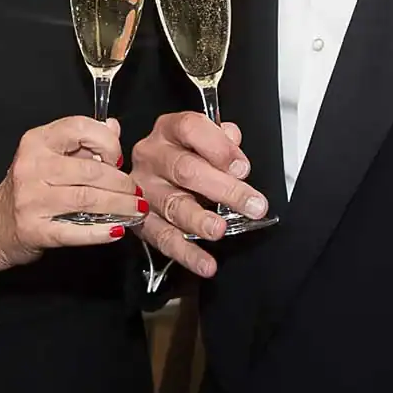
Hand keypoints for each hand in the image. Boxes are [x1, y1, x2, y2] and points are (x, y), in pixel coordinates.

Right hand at [0, 116, 144, 268]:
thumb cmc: (31, 186)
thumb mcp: (51, 154)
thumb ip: (84, 140)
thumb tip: (113, 126)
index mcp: (37, 140)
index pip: (80, 128)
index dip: (108, 143)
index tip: (119, 159)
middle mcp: (31, 166)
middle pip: (91, 170)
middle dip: (122, 182)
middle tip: (137, 192)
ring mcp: (30, 199)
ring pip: (88, 198)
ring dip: (119, 205)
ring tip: (136, 209)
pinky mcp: (33, 230)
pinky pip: (75, 231)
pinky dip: (100, 232)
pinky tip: (117, 230)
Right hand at [132, 113, 267, 277]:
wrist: (152, 173)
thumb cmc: (184, 153)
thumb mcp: (203, 138)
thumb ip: (221, 139)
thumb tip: (235, 148)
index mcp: (169, 129)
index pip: (191, 128)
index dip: (219, 147)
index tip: (243, 168)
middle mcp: (152, 155)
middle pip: (186, 170)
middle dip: (223, 189)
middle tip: (252, 205)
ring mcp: (143, 188)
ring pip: (172, 204)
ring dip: (199, 220)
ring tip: (219, 230)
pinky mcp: (140, 220)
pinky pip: (163, 238)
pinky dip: (186, 253)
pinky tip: (206, 263)